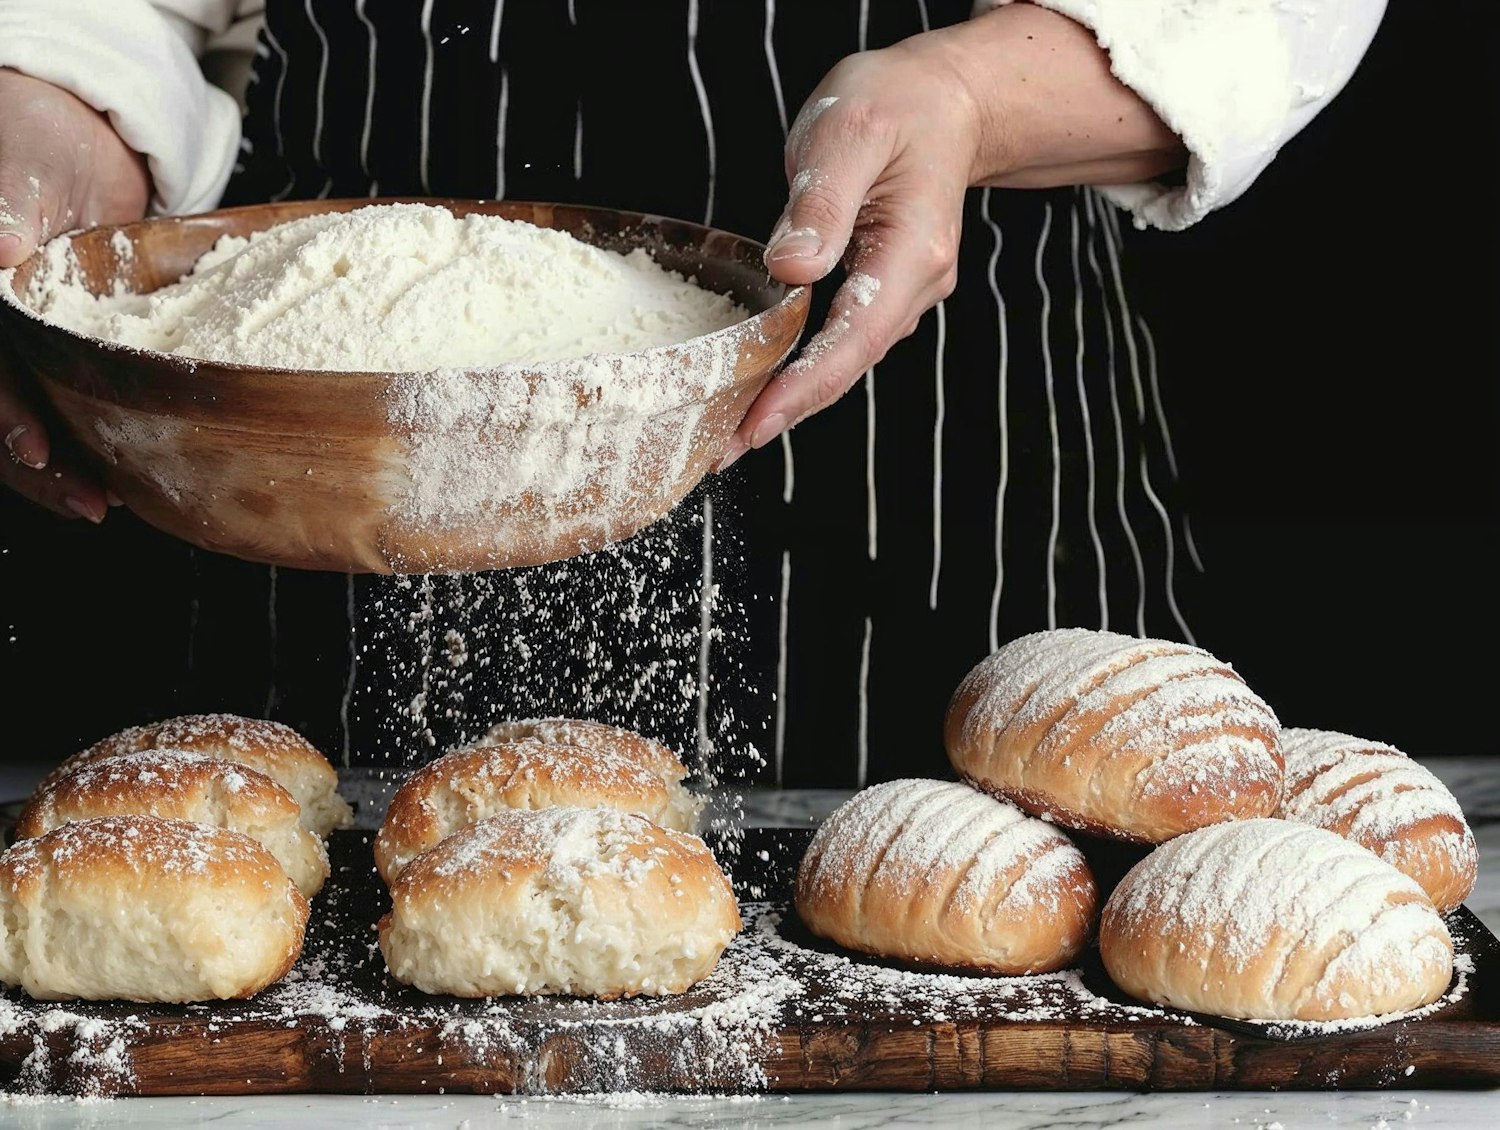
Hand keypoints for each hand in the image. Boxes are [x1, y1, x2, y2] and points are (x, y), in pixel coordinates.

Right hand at [1, 68, 150, 520]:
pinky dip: (75, 444)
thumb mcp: (14, 164)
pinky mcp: (38, 353)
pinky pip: (46, 407)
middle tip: (89, 502)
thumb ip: (3, 206)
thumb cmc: (29, 137)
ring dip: (53, 472)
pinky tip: (111, 477)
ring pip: (14, 418)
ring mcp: (4, 342)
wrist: (64, 131)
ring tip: (102, 505)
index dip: (0, 413)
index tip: (33, 449)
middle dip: (33, 467)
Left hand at [716, 4, 1184, 467]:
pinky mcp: (883, 292)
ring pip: (844, 362)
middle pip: (847, 367)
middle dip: (786, 411)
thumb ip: (822, 202)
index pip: (854, 339)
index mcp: (911, 252)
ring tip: (727, 429)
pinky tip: (760, 386)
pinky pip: (840, 343)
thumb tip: (792, 268)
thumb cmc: (899, 105)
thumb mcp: (851, 132)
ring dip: (790, 399)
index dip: (804, 388)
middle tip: (718, 450)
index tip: (754, 424)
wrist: (946, 101)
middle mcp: (915, 286)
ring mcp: (903, 294)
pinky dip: (800, 370)